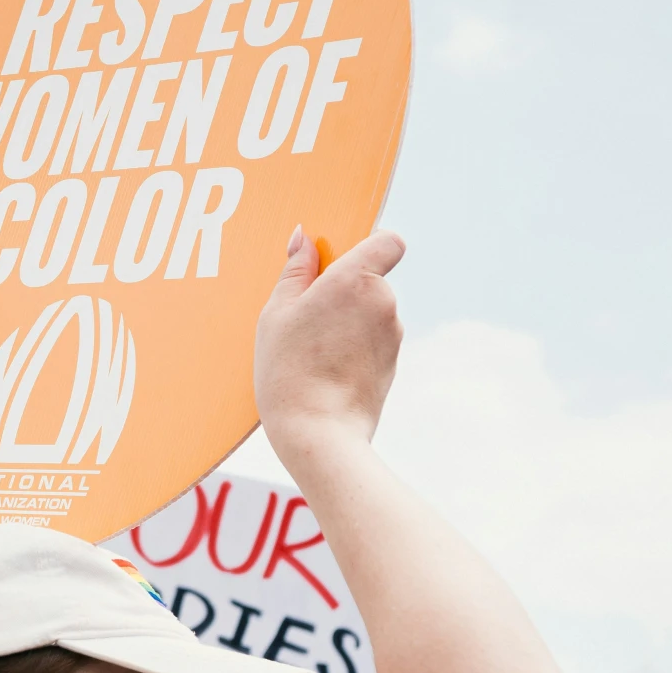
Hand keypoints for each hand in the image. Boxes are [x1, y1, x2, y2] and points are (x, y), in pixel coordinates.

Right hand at [254, 228, 404, 460]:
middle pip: (371, 279)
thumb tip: (304, 239)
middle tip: (306, 316)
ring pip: (371, 312)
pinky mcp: (393, 363)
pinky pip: (373, 341)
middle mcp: (384, 302)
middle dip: (344, 291)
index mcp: (356, 279)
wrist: (319, 433)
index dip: (369, 245)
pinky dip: (354, 347)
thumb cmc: (290, 370)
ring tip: (312, 349)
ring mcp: (393, 335)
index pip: (388, 241)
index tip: (338, 262)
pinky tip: (326, 369)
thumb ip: (295, 271)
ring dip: (347, 321)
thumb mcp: (277, 313)